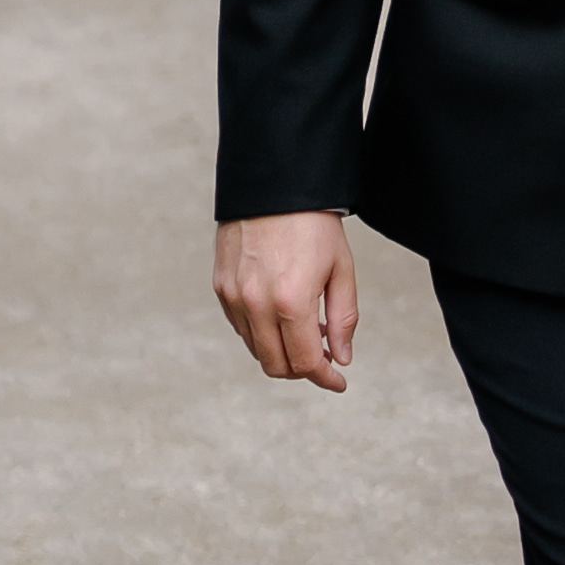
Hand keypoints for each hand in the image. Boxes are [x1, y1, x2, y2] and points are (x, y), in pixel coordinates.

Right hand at [215, 212, 359, 389]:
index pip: (304, 362)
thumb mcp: (342, 269)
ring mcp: (234, 297)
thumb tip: (342, 358)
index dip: (325, 377)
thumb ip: (343, 318)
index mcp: (291, 301)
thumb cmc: (314, 224)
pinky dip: (261, 333)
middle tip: (324, 357)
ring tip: (307, 329)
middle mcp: (256, 304)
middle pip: (276, 365)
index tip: (339, 381)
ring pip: (256, 349)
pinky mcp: (220, 286)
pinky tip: (281, 315)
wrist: (275, 184)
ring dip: (282, 351)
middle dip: (302, 369)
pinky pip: (240, 327)